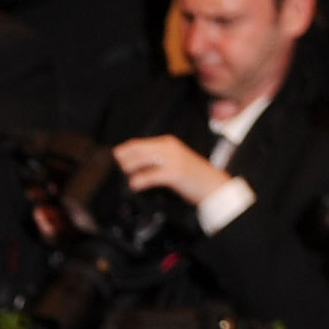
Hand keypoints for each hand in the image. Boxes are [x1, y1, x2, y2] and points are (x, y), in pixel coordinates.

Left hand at [113, 134, 235, 210]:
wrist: (214, 185)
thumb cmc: (193, 176)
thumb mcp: (174, 160)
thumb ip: (156, 158)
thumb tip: (133, 163)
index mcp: (168, 142)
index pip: (138, 143)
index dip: (123, 151)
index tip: (114, 158)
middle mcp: (169, 148)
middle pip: (136, 150)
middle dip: (123, 160)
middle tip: (120, 170)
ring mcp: (172, 159)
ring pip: (141, 160)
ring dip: (129, 170)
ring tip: (128, 178)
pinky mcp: (174, 173)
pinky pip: (149, 176)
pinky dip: (138, 181)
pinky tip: (135, 185)